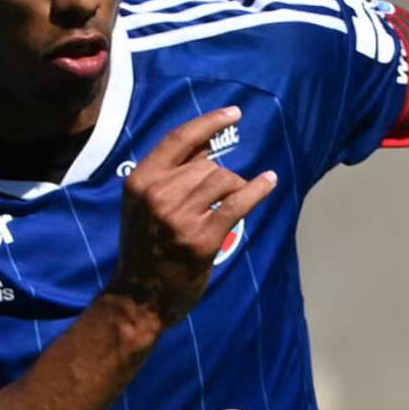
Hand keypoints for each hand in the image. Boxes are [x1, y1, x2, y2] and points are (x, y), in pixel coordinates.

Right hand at [107, 106, 278, 324]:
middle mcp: (158, 195)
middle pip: (207, 164)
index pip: (179, 139)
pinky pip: (237, 203)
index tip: (234, 113)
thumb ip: (173, 171)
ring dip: (235, 186)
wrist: (139, 296)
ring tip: (231, 201)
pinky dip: (257, 190)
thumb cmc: (145, 246)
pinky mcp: (202, 239)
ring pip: (223, 180)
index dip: (210, 122)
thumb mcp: (145, 203)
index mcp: (140, 181)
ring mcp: (180, 218)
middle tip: (221, 194)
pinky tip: (269, 181)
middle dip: (221, 174)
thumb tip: (208, 138)